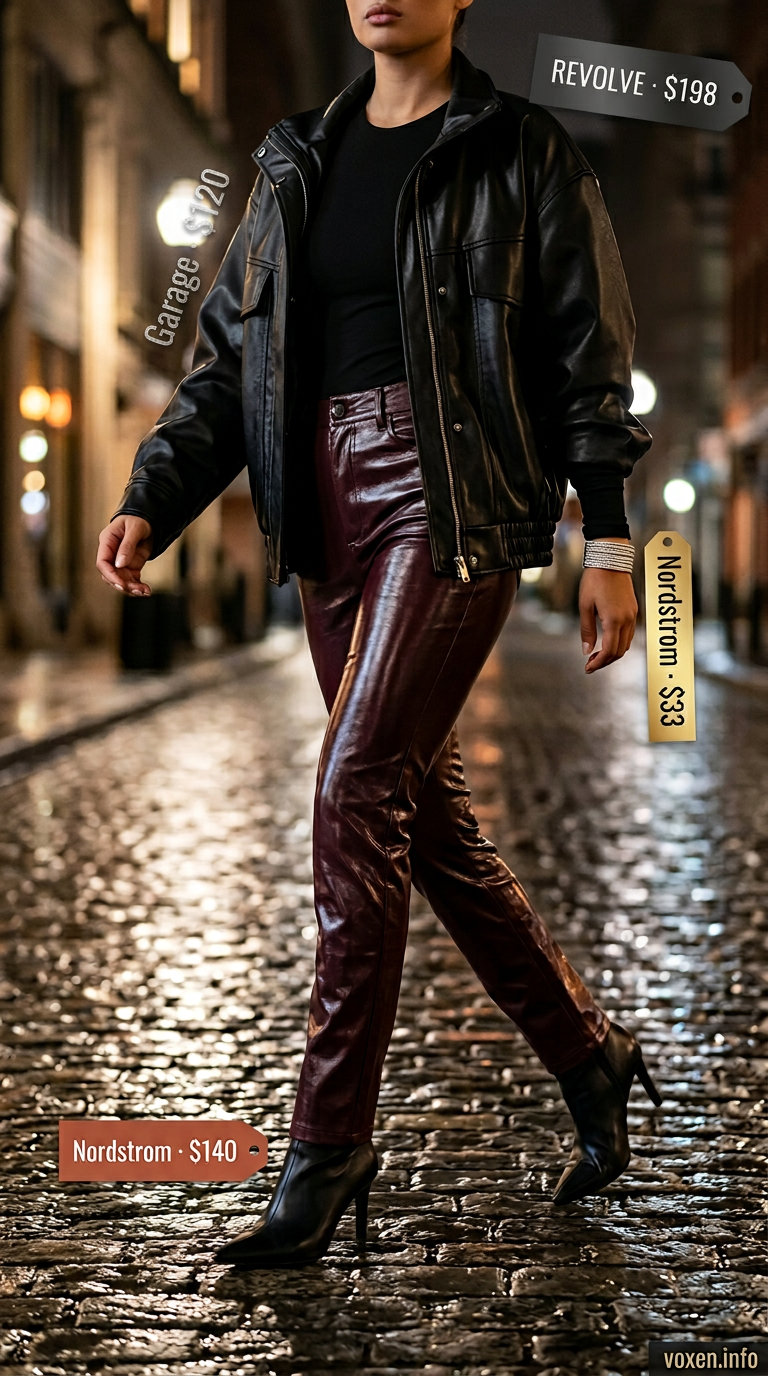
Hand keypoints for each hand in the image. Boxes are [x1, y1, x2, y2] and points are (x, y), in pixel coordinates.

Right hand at [96, 515, 153, 595]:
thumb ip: (127, 546)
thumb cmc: (138, 520)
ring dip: (132, 588)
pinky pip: (132, 580)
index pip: (102, 563)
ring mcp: (121, 561)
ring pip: (121, 580)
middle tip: (137, 590)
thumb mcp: (135, 529)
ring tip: (145, 591)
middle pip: (111, 575)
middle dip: (123, 584)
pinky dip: (138, 586)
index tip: (122, 583)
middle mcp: (112, 554)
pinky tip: (146, 590)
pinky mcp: (131, 566)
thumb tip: (119, 564)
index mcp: (107, 542)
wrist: (149, 520)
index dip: (110, 575)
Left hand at [579, 559, 637, 673]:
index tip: (587, 668)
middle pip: (619, 652)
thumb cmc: (594, 581)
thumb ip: (586, 630)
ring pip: (626, 644)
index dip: (598, 663)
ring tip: (596, 655)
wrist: (611, 560)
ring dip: (612, 653)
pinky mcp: (634, 611)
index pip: (609, 651)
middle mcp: (627, 620)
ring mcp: (632, 615)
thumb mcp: (585, 606)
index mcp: (613, 620)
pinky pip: (629, 634)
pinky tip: (607, 642)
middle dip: (605, 661)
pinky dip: (619, 643)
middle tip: (589, 664)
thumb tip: (586, 651)